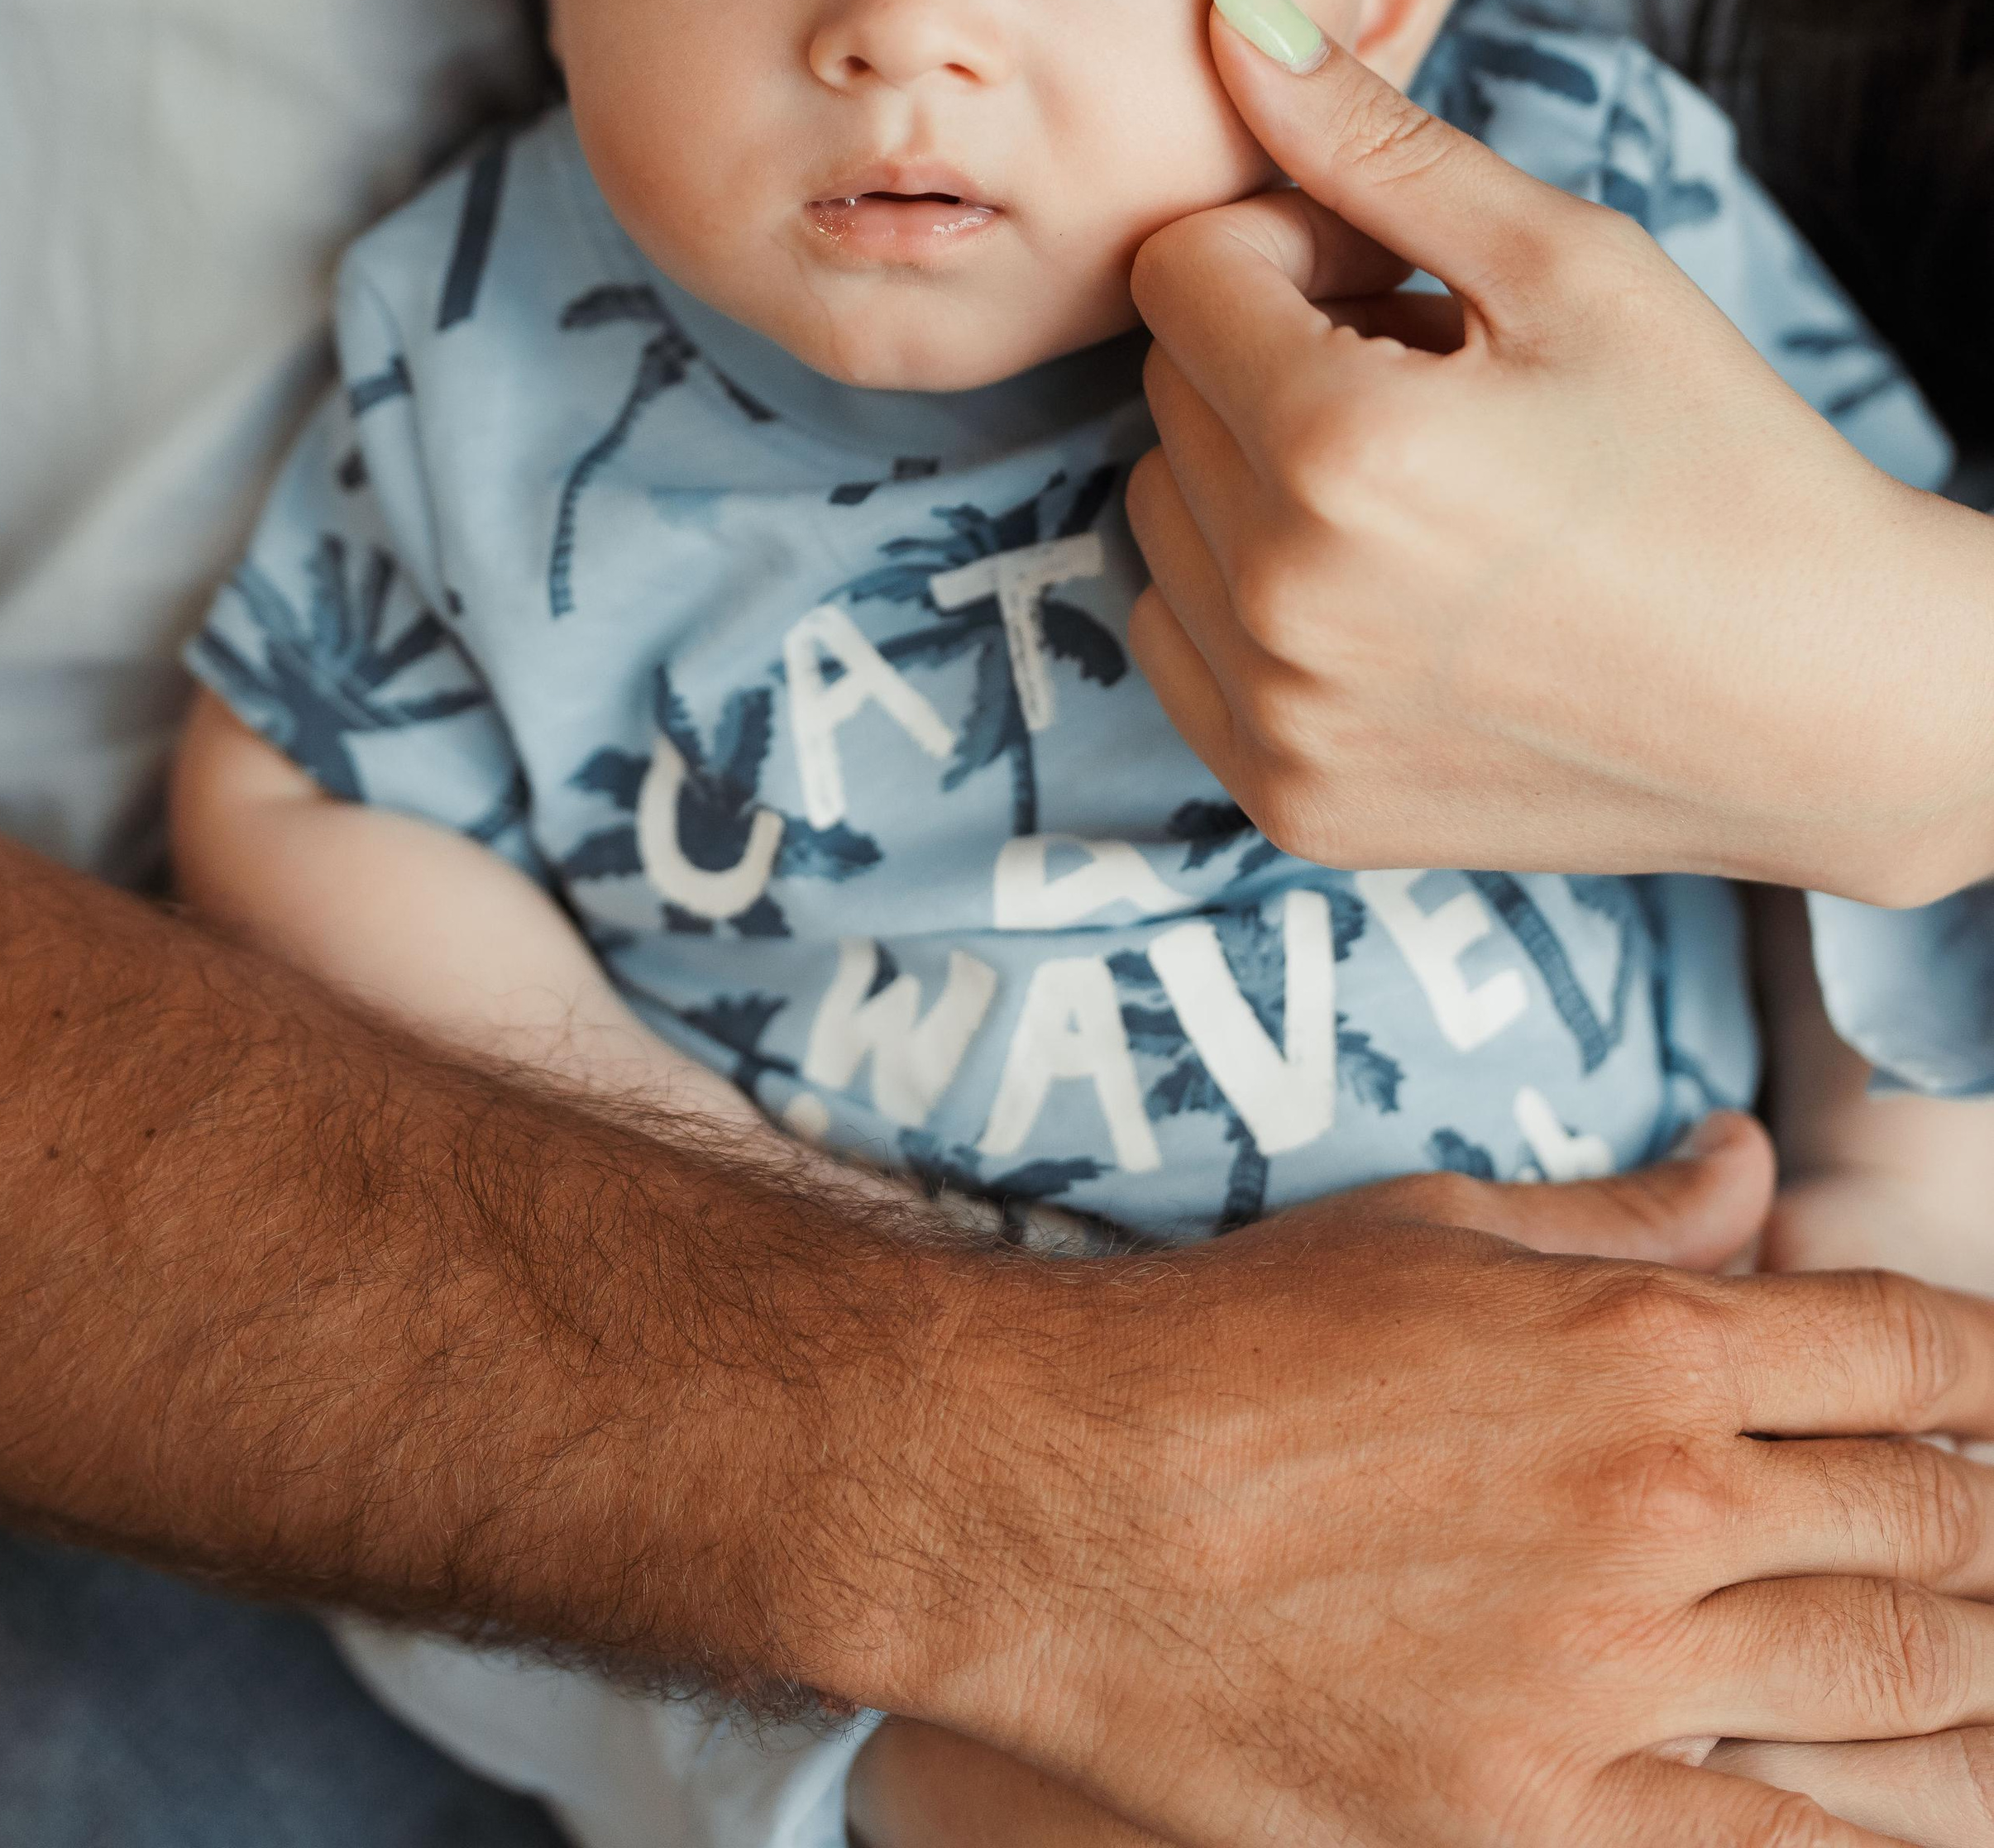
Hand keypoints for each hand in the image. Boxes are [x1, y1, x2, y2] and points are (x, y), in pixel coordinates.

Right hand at [908, 1117, 1993, 1847]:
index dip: (1989, 1367)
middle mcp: (1655, 1504)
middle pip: (1922, 1525)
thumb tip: (1748, 1170)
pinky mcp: (1531, 1816)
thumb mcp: (1429, 1232)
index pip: (1905, 1348)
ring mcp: (1604, 1677)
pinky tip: (1907, 1813)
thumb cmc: (1230, 1340)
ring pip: (1884, 1690)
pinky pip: (1762, 1845)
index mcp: (1638, 1341)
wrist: (1051, 1498)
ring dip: (1977, 1688)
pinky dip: (1859, 1829)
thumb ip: (1618, 1217)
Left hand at [1124, 0, 1992, 903]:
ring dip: (1254, 472)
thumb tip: (1223, 12)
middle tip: (1438, 380)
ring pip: (1159, 509)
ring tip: (1422, 487)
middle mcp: (1283, 599)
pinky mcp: (1292, 803)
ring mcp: (1281, 720)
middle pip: (1167, 387)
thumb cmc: (1722, 460)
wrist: (1832, 704)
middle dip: (1274, 353)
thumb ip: (1370, 142)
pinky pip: (1175, 638)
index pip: (1182, 268)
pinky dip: (1245, 593)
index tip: (1403, 281)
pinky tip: (1385, 586)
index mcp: (1341, 447)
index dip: (1289, 244)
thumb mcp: (1566, 262)